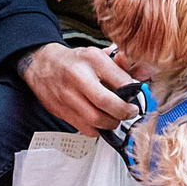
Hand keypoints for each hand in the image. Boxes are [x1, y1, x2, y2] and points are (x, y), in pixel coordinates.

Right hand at [17, 43, 140, 131]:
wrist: (42, 65)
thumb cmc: (75, 61)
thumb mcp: (98, 55)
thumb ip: (122, 66)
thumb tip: (144, 74)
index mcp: (91, 59)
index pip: (120, 79)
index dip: (133, 92)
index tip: (136, 96)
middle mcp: (78, 77)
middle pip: (106, 102)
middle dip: (124, 112)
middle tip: (130, 112)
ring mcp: (67, 96)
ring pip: (96, 120)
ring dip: (112, 123)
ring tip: (115, 117)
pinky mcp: (61, 111)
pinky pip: (85, 128)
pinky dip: (98, 129)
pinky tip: (100, 120)